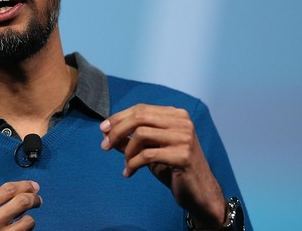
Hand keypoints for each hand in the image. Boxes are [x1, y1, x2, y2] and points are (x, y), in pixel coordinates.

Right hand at [0, 181, 41, 230]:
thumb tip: (20, 190)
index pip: (8, 189)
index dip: (24, 185)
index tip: (33, 186)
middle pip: (21, 201)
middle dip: (33, 198)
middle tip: (37, 199)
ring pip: (28, 220)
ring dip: (30, 218)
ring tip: (25, 220)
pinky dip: (26, 230)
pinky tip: (20, 229)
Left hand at [100, 105, 225, 228]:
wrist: (199, 192)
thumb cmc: (173, 168)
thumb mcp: (150, 149)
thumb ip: (130, 139)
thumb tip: (105, 131)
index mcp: (176, 115)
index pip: (141, 109)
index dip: (119, 118)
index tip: (103, 129)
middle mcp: (182, 122)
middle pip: (140, 117)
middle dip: (117, 130)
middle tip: (105, 145)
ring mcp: (184, 138)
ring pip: (142, 135)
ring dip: (126, 151)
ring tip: (125, 164)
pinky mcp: (183, 156)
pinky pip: (147, 155)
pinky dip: (133, 164)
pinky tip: (128, 173)